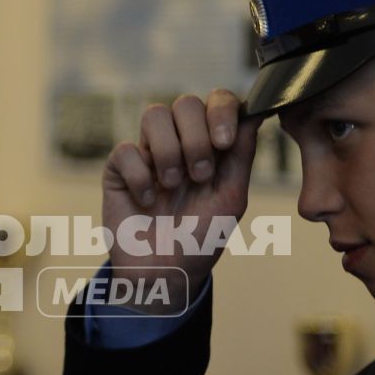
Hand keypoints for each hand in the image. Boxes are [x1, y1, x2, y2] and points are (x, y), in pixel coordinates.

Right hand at [100, 90, 260, 310]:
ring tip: (172, 186)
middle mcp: (180, 141)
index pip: (217, 101)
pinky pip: (126, 150)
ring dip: (168, 152)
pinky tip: (147, 201)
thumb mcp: (232, 197)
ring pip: (154, 115)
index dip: (221, 111)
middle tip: (199, 175)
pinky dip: (140, 177)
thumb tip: (256, 113)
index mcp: (210, 144)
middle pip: (186, 103)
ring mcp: (148, 152)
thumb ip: (242, 154)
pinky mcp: (119, 168)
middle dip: (196, 138)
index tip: (223, 143)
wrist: (165, 273)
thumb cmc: (201, 238)